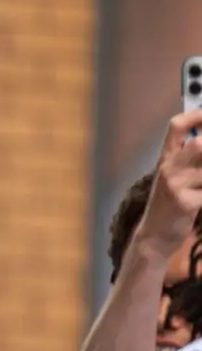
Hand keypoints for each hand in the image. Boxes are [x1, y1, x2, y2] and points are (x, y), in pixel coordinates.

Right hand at [140, 110, 201, 251]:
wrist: (154, 235)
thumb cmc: (168, 205)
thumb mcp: (172, 177)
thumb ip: (189, 158)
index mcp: (166, 159)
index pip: (177, 126)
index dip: (197, 115)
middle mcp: (169, 169)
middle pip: (198, 144)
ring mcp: (176, 186)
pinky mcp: (186, 203)